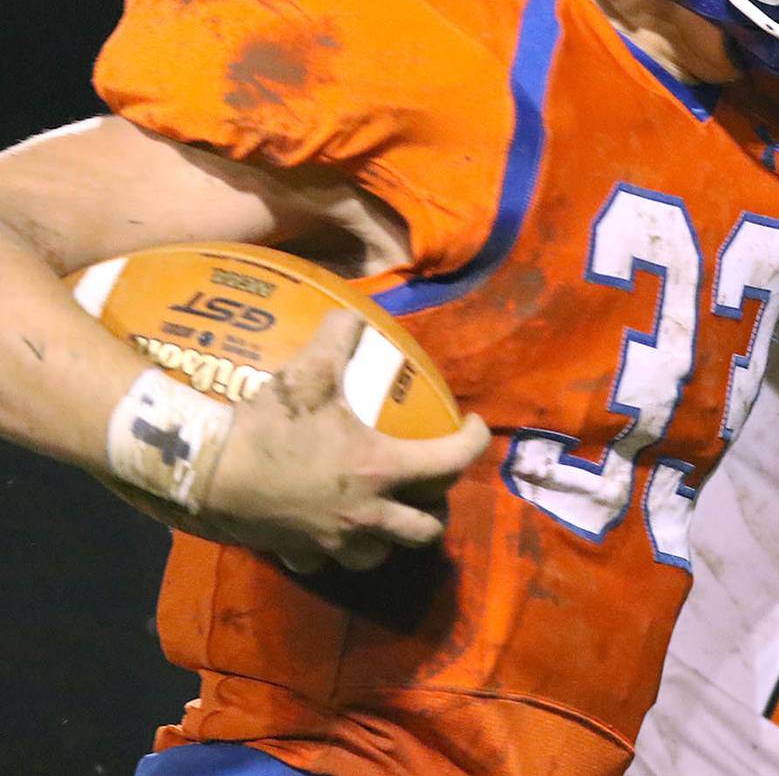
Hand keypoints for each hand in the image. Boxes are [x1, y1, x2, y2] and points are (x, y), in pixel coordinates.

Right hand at [198, 311, 489, 572]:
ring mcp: (333, 541)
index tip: (473, 426)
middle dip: (437, 505)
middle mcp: (367, 514)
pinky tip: (331, 528)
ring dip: (392, 534)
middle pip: (426, 527)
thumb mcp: (309, 371)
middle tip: (430, 478)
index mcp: (381, 468)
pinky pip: (328, 563)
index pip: (452, 462)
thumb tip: (356, 313)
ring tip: (388, 509)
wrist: (206, 473)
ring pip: (383, 554)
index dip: (474, 442)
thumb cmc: (268, 424)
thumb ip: (340, 336)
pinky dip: (337, 549)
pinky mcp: (300, 554)